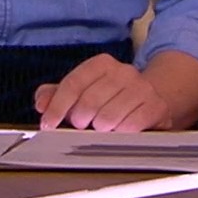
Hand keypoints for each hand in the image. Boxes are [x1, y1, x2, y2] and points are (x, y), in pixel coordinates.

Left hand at [34, 54, 172, 132]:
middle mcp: (122, 71)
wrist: (156, 95)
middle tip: (82, 125)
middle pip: (88, 102)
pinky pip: (129, 127)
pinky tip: (119, 130)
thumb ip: (57, 94)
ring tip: (102, 127)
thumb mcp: (84, 90)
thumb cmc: (113, 96)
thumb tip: (41, 103)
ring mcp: (141, 88)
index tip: (47, 124)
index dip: (57, 107)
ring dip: (100, 129)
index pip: (73, 84)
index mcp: (101, 64)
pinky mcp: (155, 106)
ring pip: (107, 118)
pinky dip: (119, 133)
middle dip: (79, 120)